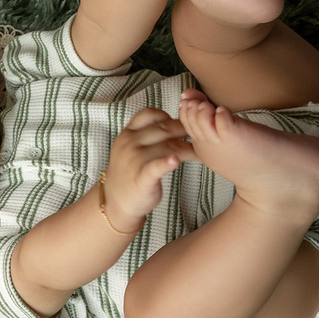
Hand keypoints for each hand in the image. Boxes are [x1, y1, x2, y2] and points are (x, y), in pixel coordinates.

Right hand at [102, 107, 197, 230]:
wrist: (116, 203)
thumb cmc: (131, 172)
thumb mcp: (131, 148)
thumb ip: (147, 135)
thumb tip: (174, 123)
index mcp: (128, 133)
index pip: (149, 114)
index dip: (169, 116)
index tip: (183, 124)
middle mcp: (130, 143)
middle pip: (164, 129)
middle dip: (185, 130)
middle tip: (202, 135)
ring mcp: (134, 160)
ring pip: (167, 146)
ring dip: (189, 148)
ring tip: (202, 152)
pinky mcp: (141, 178)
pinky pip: (154, 167)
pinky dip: (166, 163)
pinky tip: (176, 161)